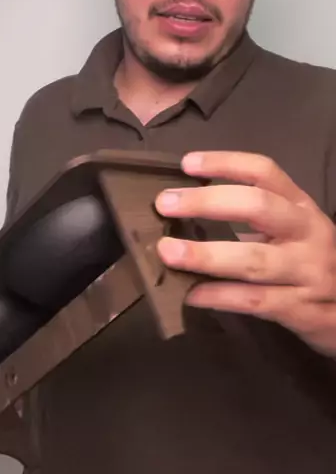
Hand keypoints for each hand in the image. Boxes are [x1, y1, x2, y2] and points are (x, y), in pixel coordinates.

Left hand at [155, 151, 335, 357]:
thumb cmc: (308, 263)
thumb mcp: (292, 232)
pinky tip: (191, 294)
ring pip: (253, 259)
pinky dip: (219, 296)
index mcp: (301, 206)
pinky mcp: (302, 310)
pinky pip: (254, 300)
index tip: (186, 164)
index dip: (225, 163)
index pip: (264, 172)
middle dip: (207, 202)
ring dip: (206, 255)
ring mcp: (307, 272)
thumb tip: (184, 210)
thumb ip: (251, 219)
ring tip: (168, 252)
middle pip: (258, 207)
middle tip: (164, 204)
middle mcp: (307, 233)